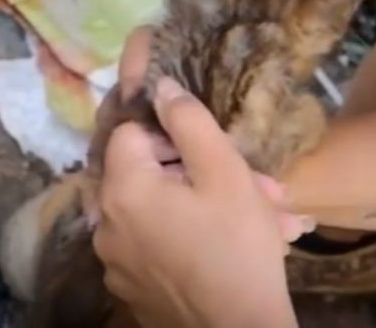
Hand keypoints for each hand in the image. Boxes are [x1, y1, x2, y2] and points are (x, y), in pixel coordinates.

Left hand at [92, 76, 298, 327]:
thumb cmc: (236, 246)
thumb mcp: (225, 172)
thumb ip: (189, 121)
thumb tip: (160, 87)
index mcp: (121, 189)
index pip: (130, 131)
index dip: (170, 129)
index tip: (208, 146)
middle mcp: (105, 223)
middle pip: (148, 173)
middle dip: (204, 171)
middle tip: (260, 184)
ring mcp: (117, 261)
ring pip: (163, 211)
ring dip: (210, 205)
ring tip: (269, 215)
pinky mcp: (134, 288)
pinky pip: (163, 245)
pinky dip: (196, 237)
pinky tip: (241, 244)